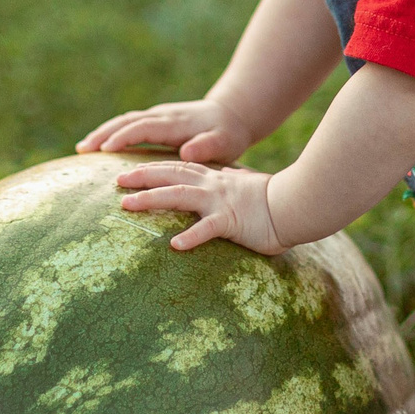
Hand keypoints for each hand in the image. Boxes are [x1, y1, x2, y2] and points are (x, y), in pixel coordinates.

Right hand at [77, 98, 251, 162]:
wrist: (231, 115)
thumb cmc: (228, 133)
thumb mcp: (225, 142)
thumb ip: (207, 147)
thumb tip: (187, 153)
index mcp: (175, 122)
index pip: (144, 127)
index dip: (124, 137)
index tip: (104, 150)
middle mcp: (163, 116)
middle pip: (127, 121)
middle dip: (103, 133)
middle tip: (82, 149)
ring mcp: (157, 116)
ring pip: (125, 121)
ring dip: (103, 132)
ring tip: (82, 148)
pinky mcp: (155, 121)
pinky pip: (129, 125)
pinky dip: (111, 133)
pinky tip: (98, 146)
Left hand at [115, 160, 284, 253]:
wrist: (298, 203)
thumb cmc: (276, 201)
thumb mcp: (248, 189)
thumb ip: (233, 185)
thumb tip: (229, 180)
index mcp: (216, 179)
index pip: (178, 168)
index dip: (153, 167)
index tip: (130, 169)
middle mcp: (213, 185)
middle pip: (170, 175)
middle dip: (142, 176)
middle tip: (116, 180)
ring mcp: (220, 201)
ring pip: (179, 195)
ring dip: (151, 199)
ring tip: (127, 205)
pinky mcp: (232, 220)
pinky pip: (207, 230)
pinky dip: (191, 236)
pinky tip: (174, 245)